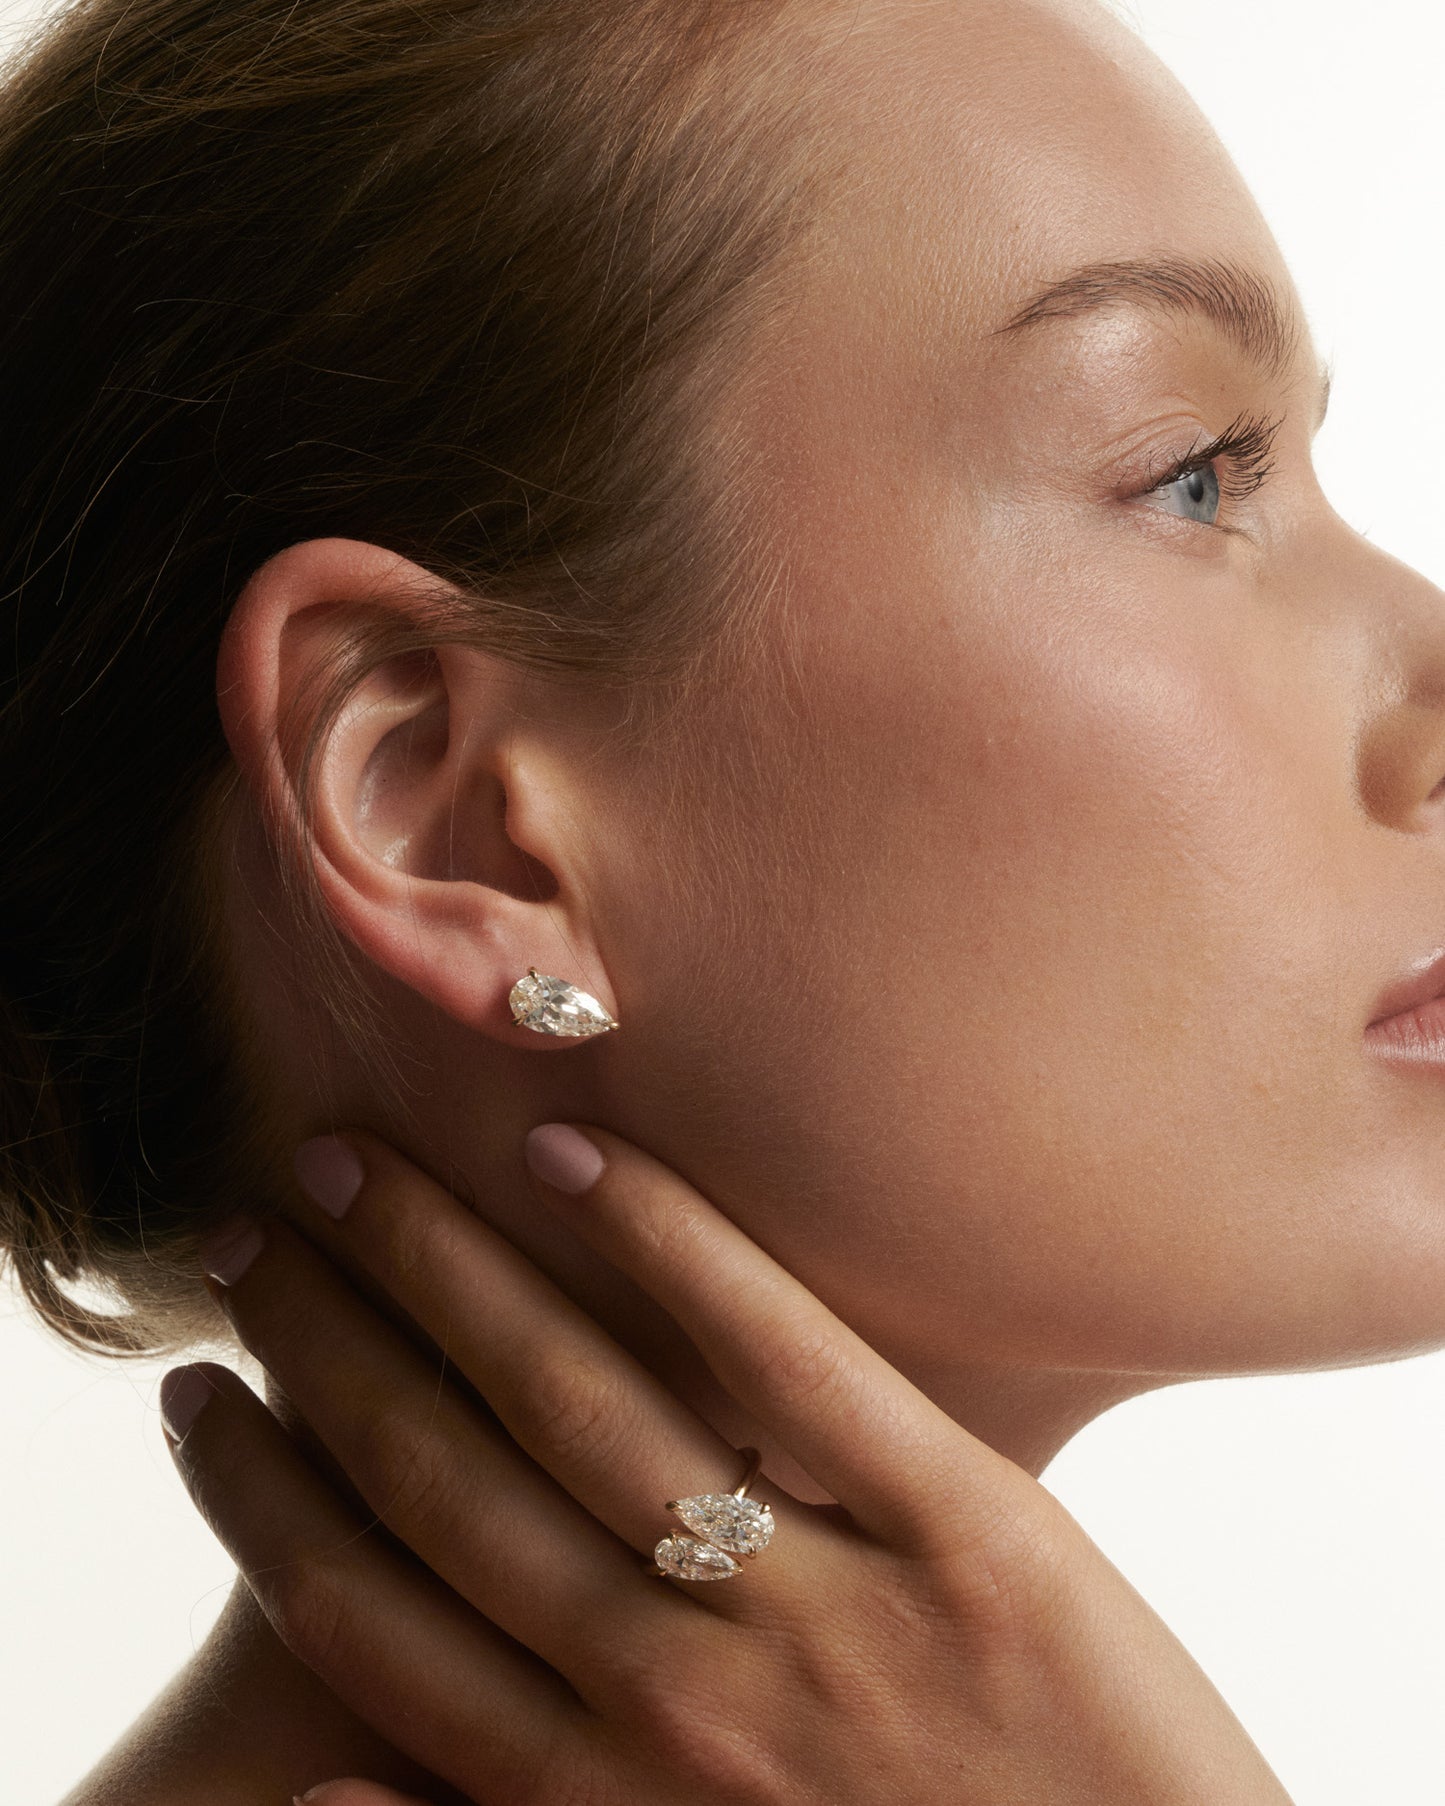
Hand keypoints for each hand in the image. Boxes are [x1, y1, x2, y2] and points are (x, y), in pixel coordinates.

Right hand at [161, 1125, 1292, 1804]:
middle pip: (444, 1480)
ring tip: (356, 1168)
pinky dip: (669, 1247)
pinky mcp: (975, 1536)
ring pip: (581, 1405)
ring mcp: (828, 1618)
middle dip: (322, 1342)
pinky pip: (789, 1361)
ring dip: (447, 1270)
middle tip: (247, 1226)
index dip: (258, 1494)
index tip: (194, 1392)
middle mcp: (681, 1707)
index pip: (368, 1618)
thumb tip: (307, 1798)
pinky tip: (570, 1154)